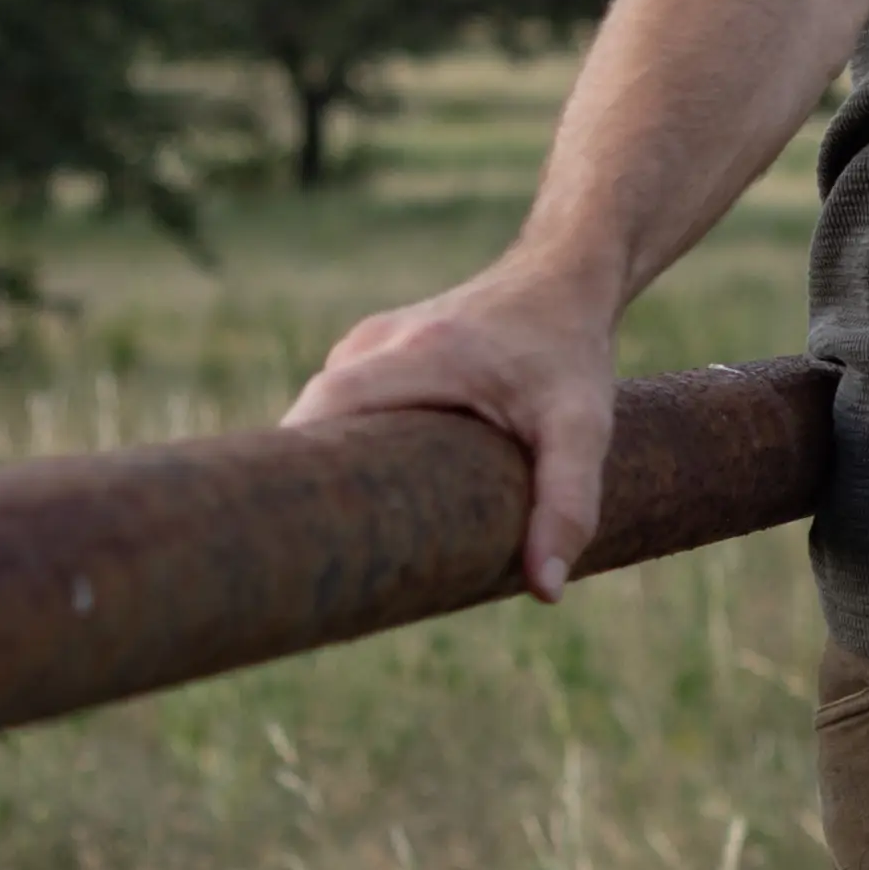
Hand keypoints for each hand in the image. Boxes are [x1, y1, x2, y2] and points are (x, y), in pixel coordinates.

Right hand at [289, 265, 626, 591]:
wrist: (562, 280)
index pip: (331, 403)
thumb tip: (547, 589)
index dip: (298, 461)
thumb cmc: (570, 354)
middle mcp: (381, 340)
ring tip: (330, 535)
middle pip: (313, 413)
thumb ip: (568, 501)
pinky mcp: (373, 349)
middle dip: (303, 480)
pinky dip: (342, 443)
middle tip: (307, 553)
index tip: (286, 524)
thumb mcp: (583, 426)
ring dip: (324, 464)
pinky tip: (356, 495)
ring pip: (324, 411)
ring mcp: (371, 340)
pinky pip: (339, 402)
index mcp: (422, 353)